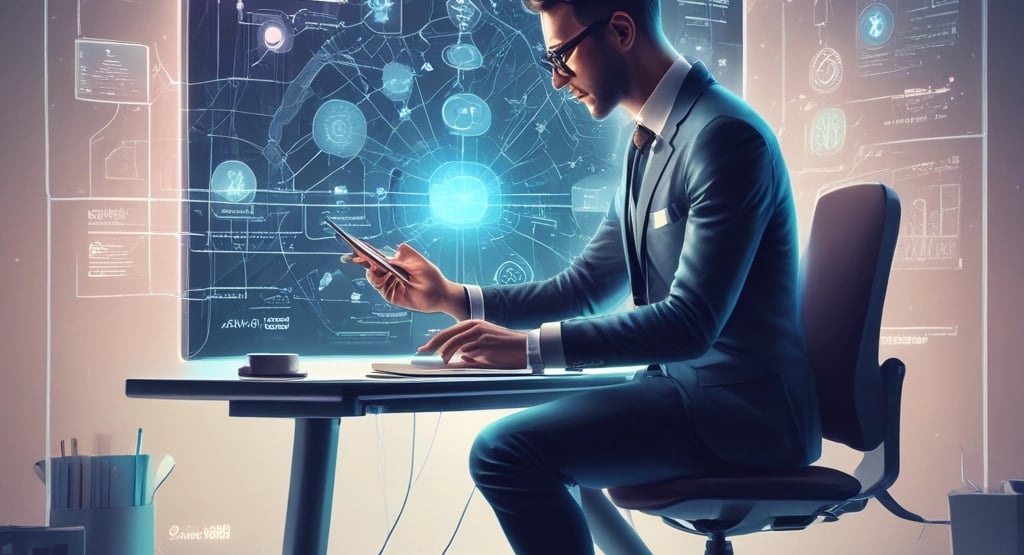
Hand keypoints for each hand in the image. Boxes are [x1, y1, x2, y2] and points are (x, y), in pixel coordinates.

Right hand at [342, 243, 467, 318]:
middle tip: (354, 253)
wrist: (439, 295)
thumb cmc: (432, 277)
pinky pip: (378, 286)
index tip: (356, 243)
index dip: (366, 250)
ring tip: (368, 261)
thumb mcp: (421, 262)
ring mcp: (389, 283)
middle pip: (371, 264)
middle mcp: (390, 272)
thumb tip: (395, 250)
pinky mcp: (390, 294)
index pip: (378, 255)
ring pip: (373, 275)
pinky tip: (374, 271)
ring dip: (369, 268)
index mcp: (396, 262)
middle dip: (361, 258)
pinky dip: (374, 278)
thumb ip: (408, 255)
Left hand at [419, 320, 527, 368]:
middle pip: (448, 334)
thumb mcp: (484, 348)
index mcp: (472, 324)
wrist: (524, 347)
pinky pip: (467, 348)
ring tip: (441, 361)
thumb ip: (470, 352)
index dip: (434, 341)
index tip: (423, 349)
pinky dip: (458, 355)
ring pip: (455, 341)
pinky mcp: (485, 341)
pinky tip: (453, 361)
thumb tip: (458, 359)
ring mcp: (480, 333)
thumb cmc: (504, 349)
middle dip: (433, 344)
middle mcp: (474, 326)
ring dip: (445, 353)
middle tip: (422, 352)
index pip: (448, 332)